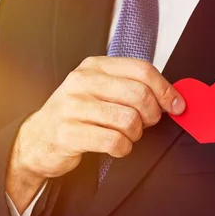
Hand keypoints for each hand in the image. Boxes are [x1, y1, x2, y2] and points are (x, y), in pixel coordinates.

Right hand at [6, 56, 184, 212]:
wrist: (38, 139)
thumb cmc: (76, 116)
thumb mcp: (99, 91)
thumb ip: (130, 87)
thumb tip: (173, 97)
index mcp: (93, 66)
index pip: (142, 70)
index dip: (166, 90)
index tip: (176, 106)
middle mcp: (81, 82)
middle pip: (139, 95)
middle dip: (151, 116)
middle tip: (145, 124)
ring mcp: (72, 107)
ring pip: (128, 120)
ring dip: (135, 134)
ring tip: (125, 136)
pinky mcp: (68, 133)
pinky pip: (114, 141)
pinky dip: (122, 148)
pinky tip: (115, 147)